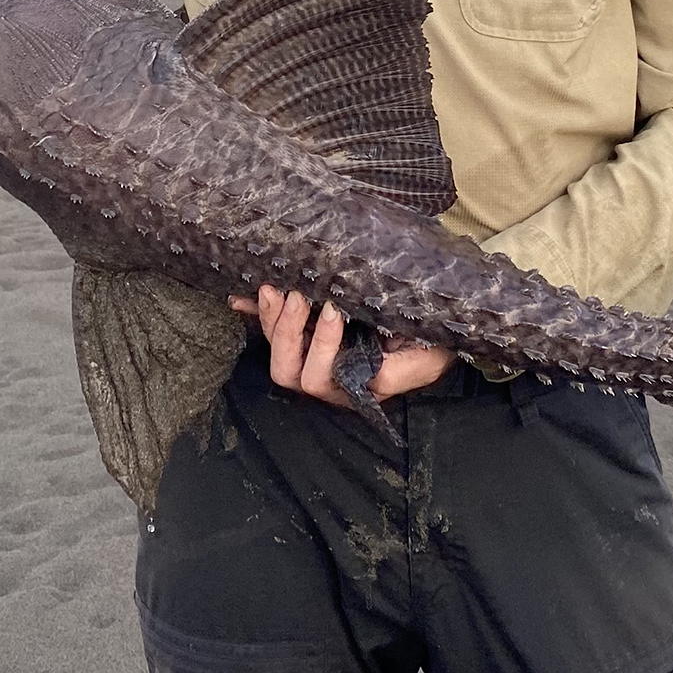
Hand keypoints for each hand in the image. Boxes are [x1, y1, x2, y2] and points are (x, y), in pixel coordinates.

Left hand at [231, 286, 453, 405]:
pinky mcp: (305, 334)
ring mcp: (312, 356)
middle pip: (287, 369)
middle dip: (287, 331)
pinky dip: (256, 314)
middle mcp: (326, 376)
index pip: (319, 377)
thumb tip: (370, 372)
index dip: (321, 344)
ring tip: (274, 286)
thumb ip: (398, 371)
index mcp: (353, 386)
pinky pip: (273, 329)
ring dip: (271, 318)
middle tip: (299, 294)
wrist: (434, 328)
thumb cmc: (431, 345)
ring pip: (276, 350)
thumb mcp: (426, 359)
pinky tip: (239, 299)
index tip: (334, 309)